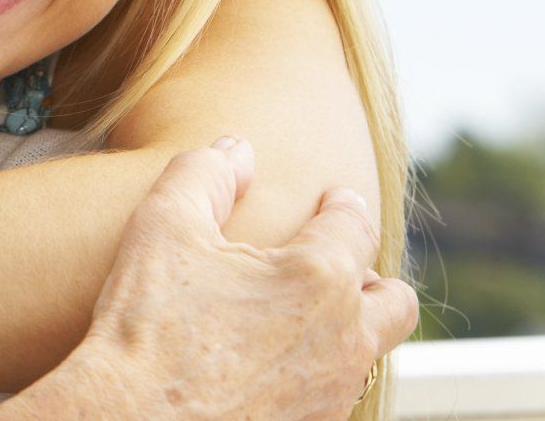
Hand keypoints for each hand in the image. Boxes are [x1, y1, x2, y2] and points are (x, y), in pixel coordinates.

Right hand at [0, 138, 417, 419]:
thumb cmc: (148, 324)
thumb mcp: (164, 225)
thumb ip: (206, 172)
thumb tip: (237, 149)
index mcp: (319, 278)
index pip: (355, 224)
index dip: (342, 204)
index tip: (331, 198)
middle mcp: (344, 341)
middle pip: (395, 302)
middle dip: (370, 276)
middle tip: (327, 263)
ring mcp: (332, 397)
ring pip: (365, 353)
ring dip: (342, 327)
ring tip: (295, 315)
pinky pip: (333, 393)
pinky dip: (315, 370)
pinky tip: (269, 363)